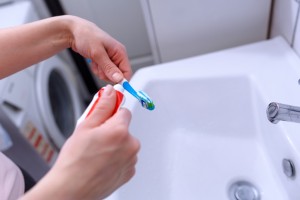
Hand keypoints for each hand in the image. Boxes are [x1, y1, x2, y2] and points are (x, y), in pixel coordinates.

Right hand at [21, 85, 139, 199]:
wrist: (71, 189)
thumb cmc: (75, 161)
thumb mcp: (85, 126)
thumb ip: (102, 106)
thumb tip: (111, 92)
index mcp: (120, 130)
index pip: (123, 111)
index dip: (111, 113)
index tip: (104, 117)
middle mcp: (130, 145)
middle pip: (125, 128)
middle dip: (112, 130)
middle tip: (95, 138)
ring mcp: (131, 160)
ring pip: (125, 144)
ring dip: (115, 145)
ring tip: (97, 153)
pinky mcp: (129, 172)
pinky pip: (126, 159)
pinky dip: (117, 159)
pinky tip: (102, 163)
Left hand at [68, 16, 131, 82]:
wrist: (74, 32)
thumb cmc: (86, 36)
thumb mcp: (98, 53)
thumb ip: (109, 67)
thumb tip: (119, 78)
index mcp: (120, 52)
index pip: (127, 72)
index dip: (121, 80)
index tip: (112, 83)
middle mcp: (117, 56)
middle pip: (117, 75)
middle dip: (107, 74)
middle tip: (99, 66)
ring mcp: (110, 59)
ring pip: (109, 74)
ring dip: (100, 71)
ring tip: (95, 61)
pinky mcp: (103, 61)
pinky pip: (102, 72)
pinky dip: (96, 69)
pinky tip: (93, 61)